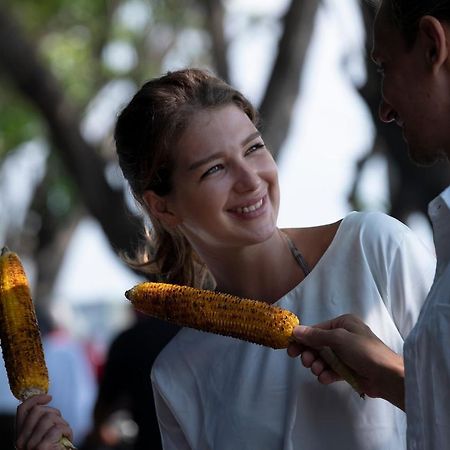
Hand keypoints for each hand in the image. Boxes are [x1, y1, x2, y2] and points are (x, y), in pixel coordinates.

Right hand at [16, 394, 73, 449]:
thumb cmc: (55, 449)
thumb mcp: (45, 433)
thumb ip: (41, 422)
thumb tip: (45, 401)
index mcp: (20, 437)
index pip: (22, 410)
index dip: (36, 399)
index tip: (49, 397)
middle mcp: (21, 442)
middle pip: (38, 410)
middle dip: (54, 413)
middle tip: (60, 424)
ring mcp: (30, 446)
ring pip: (49, 417)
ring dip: (62, 423)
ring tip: (64, 434)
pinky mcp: (42, 448)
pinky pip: (58, 428)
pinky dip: (67, 431)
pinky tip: (68, 439)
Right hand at [287, 314, 404, 409]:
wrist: (388, 376)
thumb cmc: (364, 351)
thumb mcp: (338, 339)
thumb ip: (315, 336)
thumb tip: (295, 330)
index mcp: (343, 323)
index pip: (317, 330)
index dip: (302, 339)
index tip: (291, 350)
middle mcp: (344, 336)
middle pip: (318, 345)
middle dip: (310, 354)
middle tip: (306, 362)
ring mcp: (346, 353)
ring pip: (323, 358)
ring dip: (318, 365)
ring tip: (318, 371)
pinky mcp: (349, 369)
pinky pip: (332, 369)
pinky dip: (326, 374)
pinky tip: (325, 378)